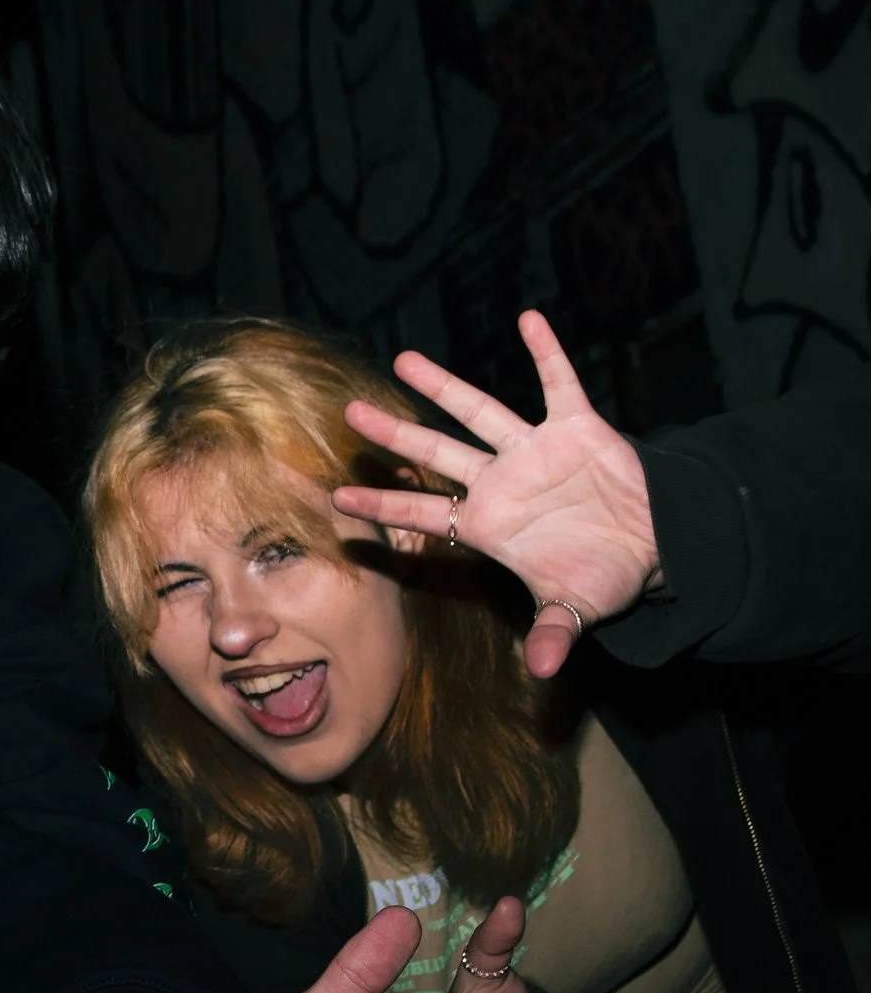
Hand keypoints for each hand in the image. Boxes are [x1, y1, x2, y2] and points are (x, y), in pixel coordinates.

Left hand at [329, 309, 658, 676]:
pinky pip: (560, 383)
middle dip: (394, 437)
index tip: (336, 499)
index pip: (423, 515)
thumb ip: (553, 634)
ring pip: (479, 413)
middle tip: (348, 413)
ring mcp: (534, 452)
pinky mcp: (577, 428)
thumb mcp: (575, 608)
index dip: (382, 507)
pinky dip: (546, 352)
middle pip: (436, 455)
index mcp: (488, 524)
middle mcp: (500, 481)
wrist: (655, 542)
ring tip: (403, 361)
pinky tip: (528, 319)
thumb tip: (543, 673)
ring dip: (444, 388)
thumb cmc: (603, 573)